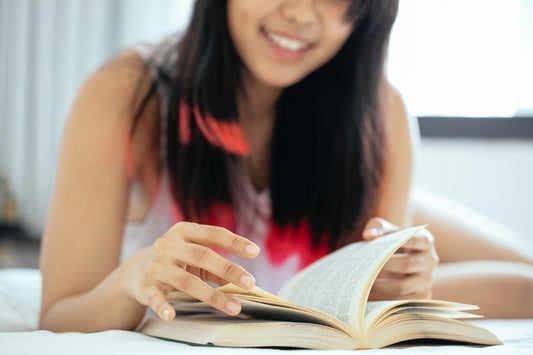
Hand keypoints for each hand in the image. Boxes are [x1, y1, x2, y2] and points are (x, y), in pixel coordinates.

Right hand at [124, 222, 259, 320]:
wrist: (136, 270)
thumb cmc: (176, 260)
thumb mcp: (195, 257)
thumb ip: (216, 266)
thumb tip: (240, 279)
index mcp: (184, 231)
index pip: (214, 233)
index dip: (234, 242)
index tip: (255, 251)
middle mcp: (169, 245)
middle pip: (203, 256)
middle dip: (228, 269)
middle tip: (250, 282)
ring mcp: (157, 265)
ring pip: (187, 281)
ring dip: (213, 296)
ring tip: (234, 307)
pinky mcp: (146, 285)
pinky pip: (156, 298)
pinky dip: (163, 307)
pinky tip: (172, 315)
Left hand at [362, 217, 438, 299]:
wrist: (399, 262)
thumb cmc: (391, 242)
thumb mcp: (386, 230)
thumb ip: (378, 227)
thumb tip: (369, 235)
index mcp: (425, 241)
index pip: (421, 240)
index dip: (410, 241)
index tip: (398, 240)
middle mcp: (429, 261)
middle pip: (407, 264)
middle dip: (384, 265)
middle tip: (366, 266)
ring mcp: (426, 281)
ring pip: (403, 287)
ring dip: (380, 287)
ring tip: (363, 283)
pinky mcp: (420, 298)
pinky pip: (400, 303)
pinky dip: (383, 300)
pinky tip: (368, 296)